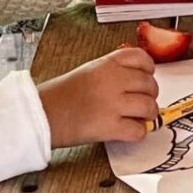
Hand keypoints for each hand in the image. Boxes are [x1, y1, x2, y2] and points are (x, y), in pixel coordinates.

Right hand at [39, 48, 160, 147]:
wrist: (42, 115)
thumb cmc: (60, 95)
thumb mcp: (88, 71)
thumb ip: (112, 71)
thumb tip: (137, 78)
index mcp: (107, 64)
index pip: (143, 60)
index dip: (149, 70)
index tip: (147, 77)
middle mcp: (113, 81)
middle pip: (150, 85)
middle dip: (150, 95)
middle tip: (142, 102)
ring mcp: (113, 104)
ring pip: (149, 107)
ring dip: (147, 115)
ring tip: (138, 118)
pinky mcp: (111, 127)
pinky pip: (139, 130)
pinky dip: (137, 133)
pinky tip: (127, 131)